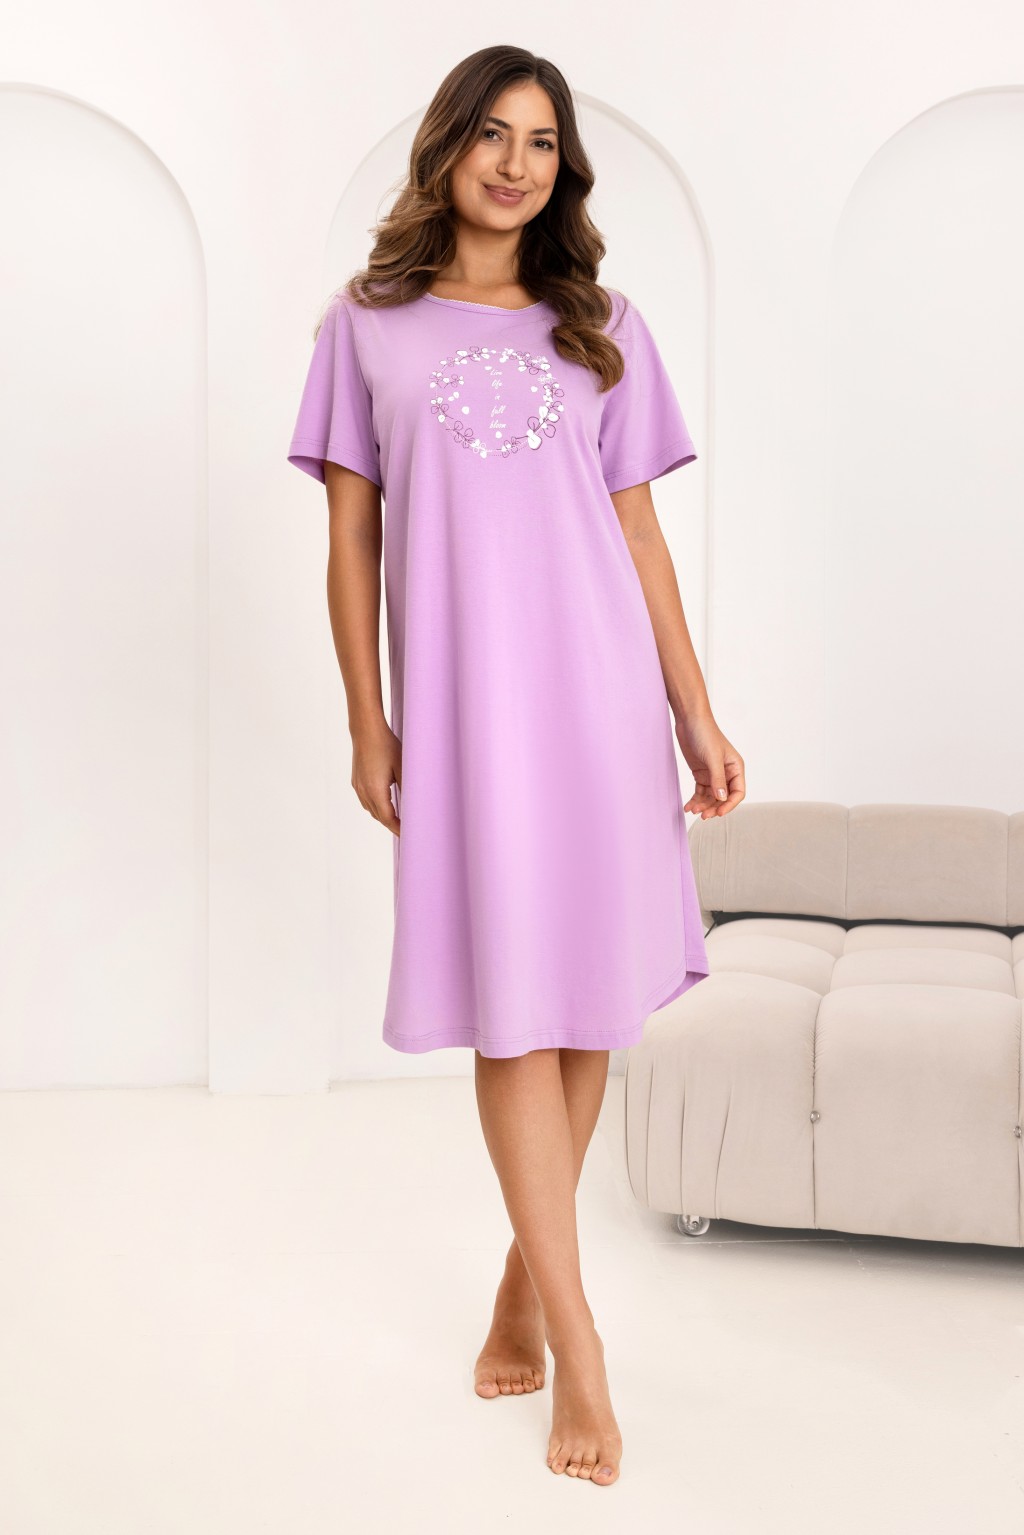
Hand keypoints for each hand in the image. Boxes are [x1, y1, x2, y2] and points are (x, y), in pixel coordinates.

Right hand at [351, 717, 401, 835]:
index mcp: (375, 791)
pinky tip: (385, 804)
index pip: (388, 818)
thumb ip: (408, 787)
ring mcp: (358, 786)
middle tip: (406, 830)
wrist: (366, 731)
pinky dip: (376, 806)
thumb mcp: (402, 766)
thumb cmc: (386, 745)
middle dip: (392, 824)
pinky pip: (366, 800)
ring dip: (383, 816)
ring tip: (397, 819)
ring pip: (371, 809)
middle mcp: (364, 792)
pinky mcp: (356, 781)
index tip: (408, 835)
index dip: (398, 828)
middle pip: (378, 816)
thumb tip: (416, 803)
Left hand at [675, 710, 744, 818]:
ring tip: (692, 810)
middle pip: (723, 797)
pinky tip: (688, 806)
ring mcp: (713, 774)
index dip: (729, 804)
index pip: (737, 792)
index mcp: (736, 767)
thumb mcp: (712, 757)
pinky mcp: (701, 773)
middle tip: (703, 815)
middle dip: (713, 807)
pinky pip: (700, 791)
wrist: (689, 720)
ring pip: (711, 796)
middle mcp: (726, 772)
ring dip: (703, 805)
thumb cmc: (705, 733)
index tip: (718, 813)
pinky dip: (695, 800)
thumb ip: (717, 779)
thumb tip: (721, 799)